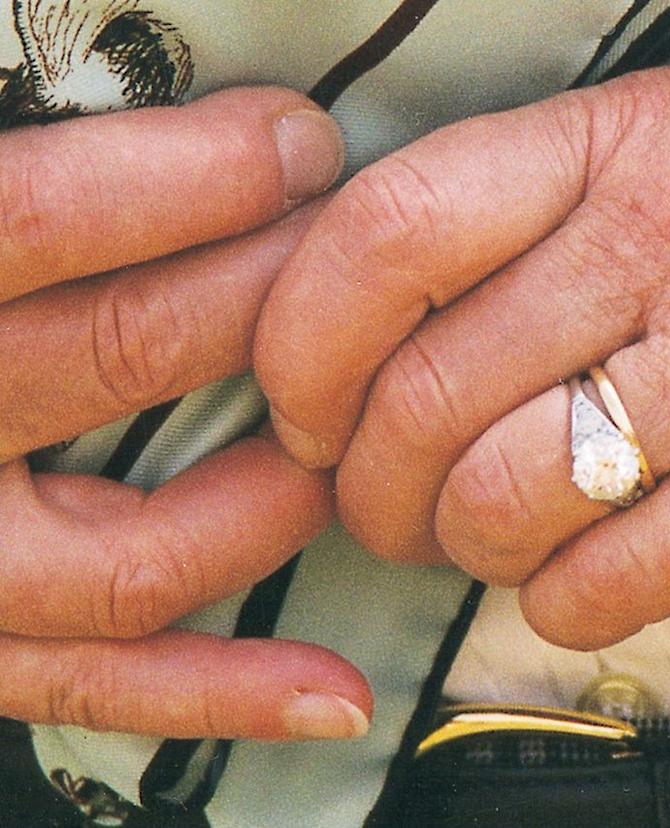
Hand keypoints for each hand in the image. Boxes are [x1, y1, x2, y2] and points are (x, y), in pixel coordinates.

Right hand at [1, 89, 371, 738]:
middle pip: (121, 355)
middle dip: (268, 298)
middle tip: (354, 264)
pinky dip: (226, 691)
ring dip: (271, 494)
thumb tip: (239, 133)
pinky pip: (103, 687)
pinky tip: (336, 689)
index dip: (192, 177)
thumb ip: (32, 194)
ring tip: (346, 439)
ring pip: (132, 553)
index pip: (37, 221)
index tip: (297, 145)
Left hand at [256, 66, 669, 649]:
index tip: (302, 388)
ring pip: (505, 494)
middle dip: (365, 477)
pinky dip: (558, 603)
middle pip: (428, 388)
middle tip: (375, 497)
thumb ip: (563, 212)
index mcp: (637, 144)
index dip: (304, 331)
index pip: (393, 228)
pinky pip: (612, 577)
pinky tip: (572, 581)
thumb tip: (413, 311)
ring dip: (459, 545)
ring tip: (477, 540)